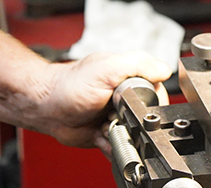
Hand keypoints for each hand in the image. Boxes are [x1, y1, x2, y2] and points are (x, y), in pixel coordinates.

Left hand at [28, 51, 171, 149]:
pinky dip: (112, 146)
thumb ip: (137, 64)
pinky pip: (120, 147)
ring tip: (104, 126)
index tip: (131, 105)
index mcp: (129, 77)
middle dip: (133, 123)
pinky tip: (100, 136)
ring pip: (134, 135)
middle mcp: (125, 97)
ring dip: (121, 135)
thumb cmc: (70, 86)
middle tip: (113, 116)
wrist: (46, 108)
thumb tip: (164, 69)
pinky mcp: (108, 133)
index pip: (156, 92)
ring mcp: (116, 116)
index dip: (149, 103)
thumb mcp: (106, 68)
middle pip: (146, 117)